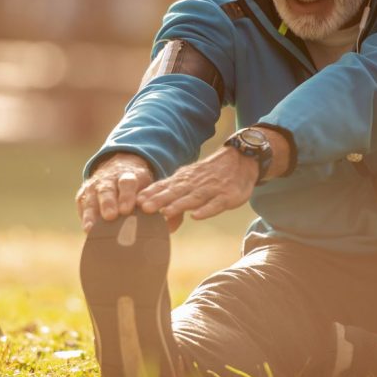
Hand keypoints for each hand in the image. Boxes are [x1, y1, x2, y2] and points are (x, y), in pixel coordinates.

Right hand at [76, 153, 163, 231]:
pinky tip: (87, 229)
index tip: (128, 209)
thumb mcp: (150, 188)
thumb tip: (171, 226)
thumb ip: (161, 205)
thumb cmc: (138, 187)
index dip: (127, 195)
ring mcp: (94, 187)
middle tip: (111, 216)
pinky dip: (84, 217)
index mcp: (129, 176)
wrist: (118, 168)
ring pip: (91, 198)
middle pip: (107, 189)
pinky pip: (82, 205)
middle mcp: (109, 179)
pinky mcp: (84, 195)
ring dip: (91, 213)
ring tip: (91, 229)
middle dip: (108, 202)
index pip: (128, 183)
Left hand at [137, 146, 258, 222]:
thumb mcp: (190, 177)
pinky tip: (196, 216)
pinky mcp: (227, 196)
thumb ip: (172, 190)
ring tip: (166, 212)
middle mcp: (196, 183)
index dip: (151, 193)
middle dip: (160, 200)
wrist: (241, 160)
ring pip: (193, 198)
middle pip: (176, 192)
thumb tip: (148, 203)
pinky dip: (206, 210)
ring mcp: (212, 189)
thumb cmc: (211, 173)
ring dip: (179, 205)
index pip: (165, 185)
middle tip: (144, 208)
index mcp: (185, 179)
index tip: (136, 201)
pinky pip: (216, 204)